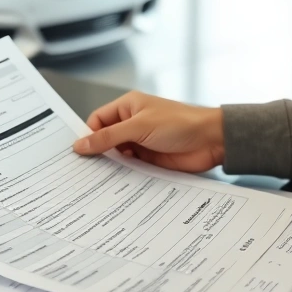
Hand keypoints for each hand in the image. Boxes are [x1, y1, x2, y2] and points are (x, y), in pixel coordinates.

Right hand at [72, 91, 224, 172]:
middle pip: (105, 140)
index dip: (88, 135)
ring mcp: (141, 142)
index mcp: (128, 107)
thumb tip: (80, 144)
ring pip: (117, 156)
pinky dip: (124, 175)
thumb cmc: (180, 123)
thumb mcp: (139, 127)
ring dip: (111, 166)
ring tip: (97, 181)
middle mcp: (132, 124)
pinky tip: (116, 185)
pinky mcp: (150, 160)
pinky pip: (130, 168)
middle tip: (82, 170)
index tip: (79, 153)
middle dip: (96, 153)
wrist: (212, 141)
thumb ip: (108, 137)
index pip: (97, 120)